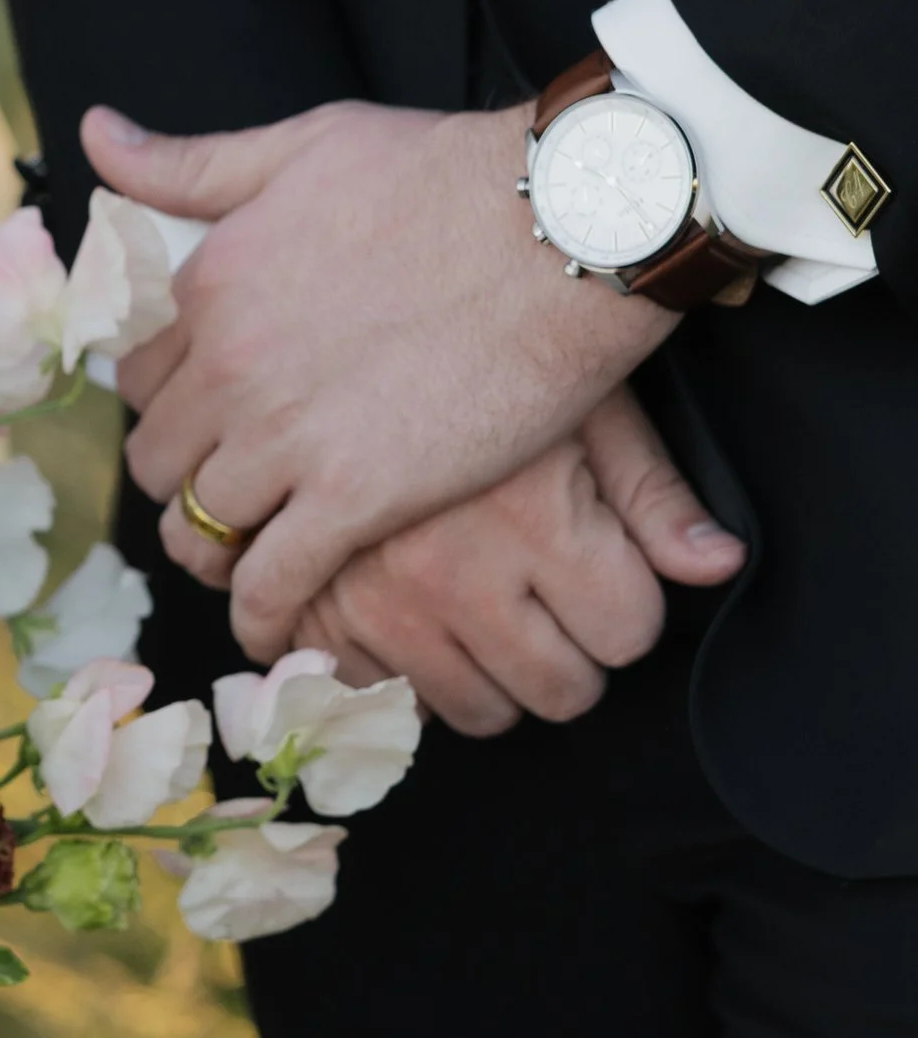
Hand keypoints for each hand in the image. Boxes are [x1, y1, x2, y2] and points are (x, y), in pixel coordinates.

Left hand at [90, 100, 680, 660]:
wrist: (564, 228)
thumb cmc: (446, 174)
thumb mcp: (302, 145)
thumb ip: (189, 163)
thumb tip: (95, 137)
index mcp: (206, 287)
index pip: (137, 378)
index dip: (166, 405)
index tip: (199, 422)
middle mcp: (226, 368)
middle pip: (157, 460)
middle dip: (182, 481)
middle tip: (224, 495)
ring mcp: (284, 438)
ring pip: (197, 527)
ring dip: (212, 551)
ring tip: (243, 563)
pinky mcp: (352, 498)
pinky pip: (269, 582)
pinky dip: (261, 615)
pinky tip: (274, 629)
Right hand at [290, 388, 744, 734]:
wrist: (334, 324)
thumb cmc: (480, 359)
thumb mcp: (583, 404)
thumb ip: (654, 495)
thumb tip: (717, 565)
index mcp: (535, 519)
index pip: (628, 635)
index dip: (626, 607)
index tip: (600, 573)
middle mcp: (455, 574)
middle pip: (562, 691)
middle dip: (572, 655)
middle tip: (548, 603)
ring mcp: (379, 602)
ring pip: (480, 713)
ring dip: (496, 678)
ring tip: (486, 616)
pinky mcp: (319, 613)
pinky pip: (388, 698)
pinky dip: (406, 674)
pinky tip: (414, 623)